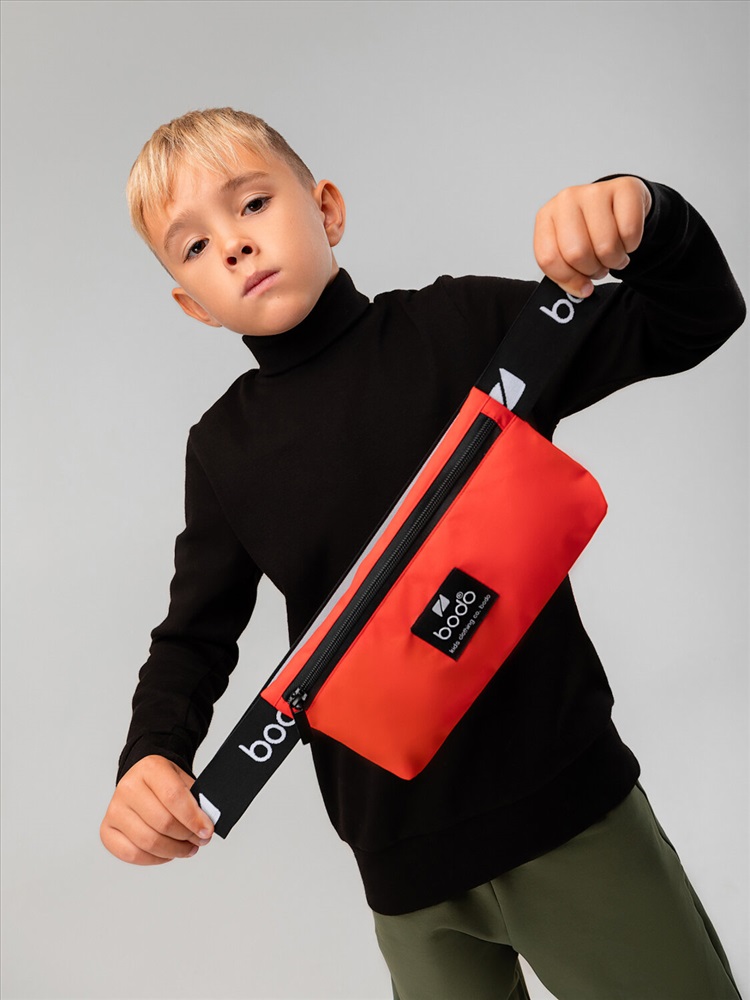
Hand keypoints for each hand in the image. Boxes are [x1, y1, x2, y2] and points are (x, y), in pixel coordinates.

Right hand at [100, 755, 213, 865]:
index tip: (207, 831)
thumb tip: (206, 827)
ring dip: (174, 851)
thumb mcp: (183, 780)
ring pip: (148, 842)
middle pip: (162, 822)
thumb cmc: (164, 783)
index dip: (193, 818)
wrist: (142, 780)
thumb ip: (195, 801)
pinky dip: (154, 859)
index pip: (174, 796)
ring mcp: (114, 809)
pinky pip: (132, 854)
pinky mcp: (107, 830)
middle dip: (186, 837)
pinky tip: (167, 853)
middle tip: (200, 840)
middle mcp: (128, 787)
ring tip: (187, 848)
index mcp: (150, 768)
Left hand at [533, 177, 651, 298]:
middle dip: (593, 269)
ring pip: (606, 246)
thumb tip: (583, 290)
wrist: (617, 202)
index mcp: (546, 217)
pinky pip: (630, 232)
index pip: (548, 258)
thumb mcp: (568, 249)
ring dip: (615, 260)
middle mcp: (566, 200)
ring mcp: (595, 191)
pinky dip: (632, 245)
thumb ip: (566, 272)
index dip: (568, 280)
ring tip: (614, 254)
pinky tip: (625, 238)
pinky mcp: (624, 188)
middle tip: (600, 265)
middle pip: (577, 254)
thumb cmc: (589, 229)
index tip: (582, 286)